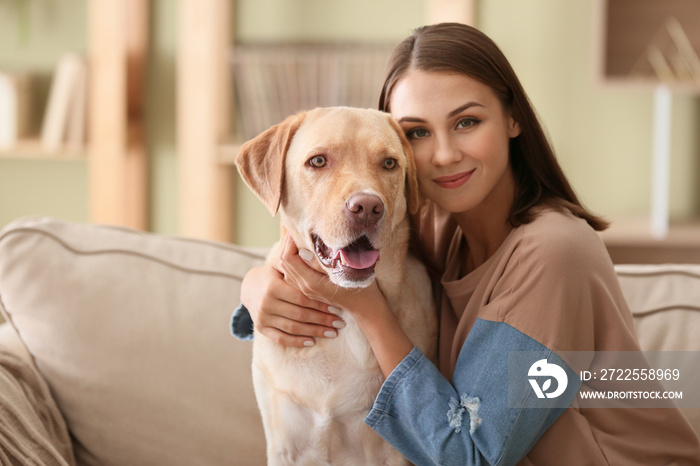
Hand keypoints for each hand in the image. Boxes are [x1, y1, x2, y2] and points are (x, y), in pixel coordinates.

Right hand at [240, 254, 344, 347]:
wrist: (249, 288)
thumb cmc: (273, 273)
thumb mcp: (280, 263)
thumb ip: (293, 256)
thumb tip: (304, 239)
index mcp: (273, 287)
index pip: (302, 297)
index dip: (321, 303)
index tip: (338, 307)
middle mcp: (266, 303)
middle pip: (300, 314)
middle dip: (322, 319)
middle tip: (341, 322)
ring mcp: (263, 318)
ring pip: (293, 328)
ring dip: (315, 331)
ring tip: (333, 332)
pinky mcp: (262, 329)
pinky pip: (282, 338)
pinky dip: (298, 341)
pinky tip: (313, 341)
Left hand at [278, 234, 413, 376]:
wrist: (365, 307)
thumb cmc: (359, 287)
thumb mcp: (344, 271)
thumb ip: (322, 262)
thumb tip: (303, 250)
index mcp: (311, 282)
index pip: (289, 258)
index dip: (290, 241)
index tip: (297, 228)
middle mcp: (305, 287)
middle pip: (284, 262)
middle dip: (287, 244)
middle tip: (295, 228)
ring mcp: (306, 290)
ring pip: (286, 268)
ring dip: (289, 252)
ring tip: (297, 237)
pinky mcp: (309, 289)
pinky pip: (292, 273)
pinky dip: (293, 261)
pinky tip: (301, 251)